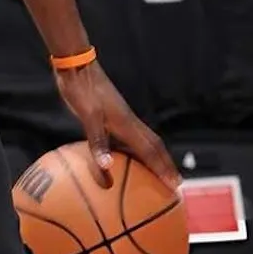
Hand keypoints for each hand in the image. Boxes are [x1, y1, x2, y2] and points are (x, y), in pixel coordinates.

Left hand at [53, 62, 181, 192]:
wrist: (77, 67)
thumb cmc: (83, 90)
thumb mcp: (88, 116)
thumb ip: (98, 141)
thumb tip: (107, 165)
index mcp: (127, 124)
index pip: (151, 151)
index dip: (163, 169)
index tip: (175, 185)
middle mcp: (129, 122)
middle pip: (154, 147)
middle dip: (166, 165)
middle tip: (175, 183)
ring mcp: (122, 118)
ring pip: (144, 141)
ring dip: (153, 158)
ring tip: (158, 174)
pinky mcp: (112, 115)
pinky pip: (129, 138)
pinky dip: (134, 150)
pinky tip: (126, 157)